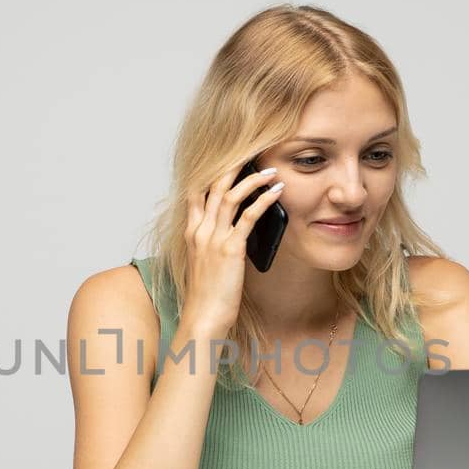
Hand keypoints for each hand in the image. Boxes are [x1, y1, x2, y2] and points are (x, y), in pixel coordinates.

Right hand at [183, 160, 283, 334]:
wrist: (203, 318)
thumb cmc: (208, 295)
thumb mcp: (208, 263)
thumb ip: (217, 242)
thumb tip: (238, 229)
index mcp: (192, 231)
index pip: (199, 191)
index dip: (214, 172)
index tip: (231, 159)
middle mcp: (199, 230)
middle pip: (213, 186)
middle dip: (233, 165)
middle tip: (252, 151)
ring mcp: (213, 238)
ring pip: (230, 196)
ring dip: (253, 179)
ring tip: (271, 170)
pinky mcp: (229, 249)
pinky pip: (247, 216)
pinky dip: (263, 200)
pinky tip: (276, 193)